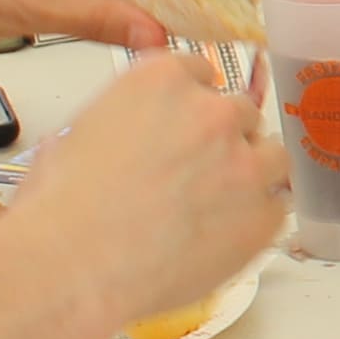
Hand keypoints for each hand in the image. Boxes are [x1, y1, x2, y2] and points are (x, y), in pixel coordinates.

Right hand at [0, 51, 291, 338]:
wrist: (74, 265)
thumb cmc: (61, 209)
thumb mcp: (73, 135)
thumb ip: (115, 120)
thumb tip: (114, 136)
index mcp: (164, 80)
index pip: (201, 73)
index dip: (192, 105)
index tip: (186, 125)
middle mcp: (213, 113)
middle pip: (239, 113)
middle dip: (221, 141)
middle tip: (195, 175)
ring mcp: (246, 163)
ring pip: (271, 156)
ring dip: (251, 175)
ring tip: (216, 207)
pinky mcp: (264, 214)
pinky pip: (278, 207)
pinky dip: (257, 220)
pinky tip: (222, 237)